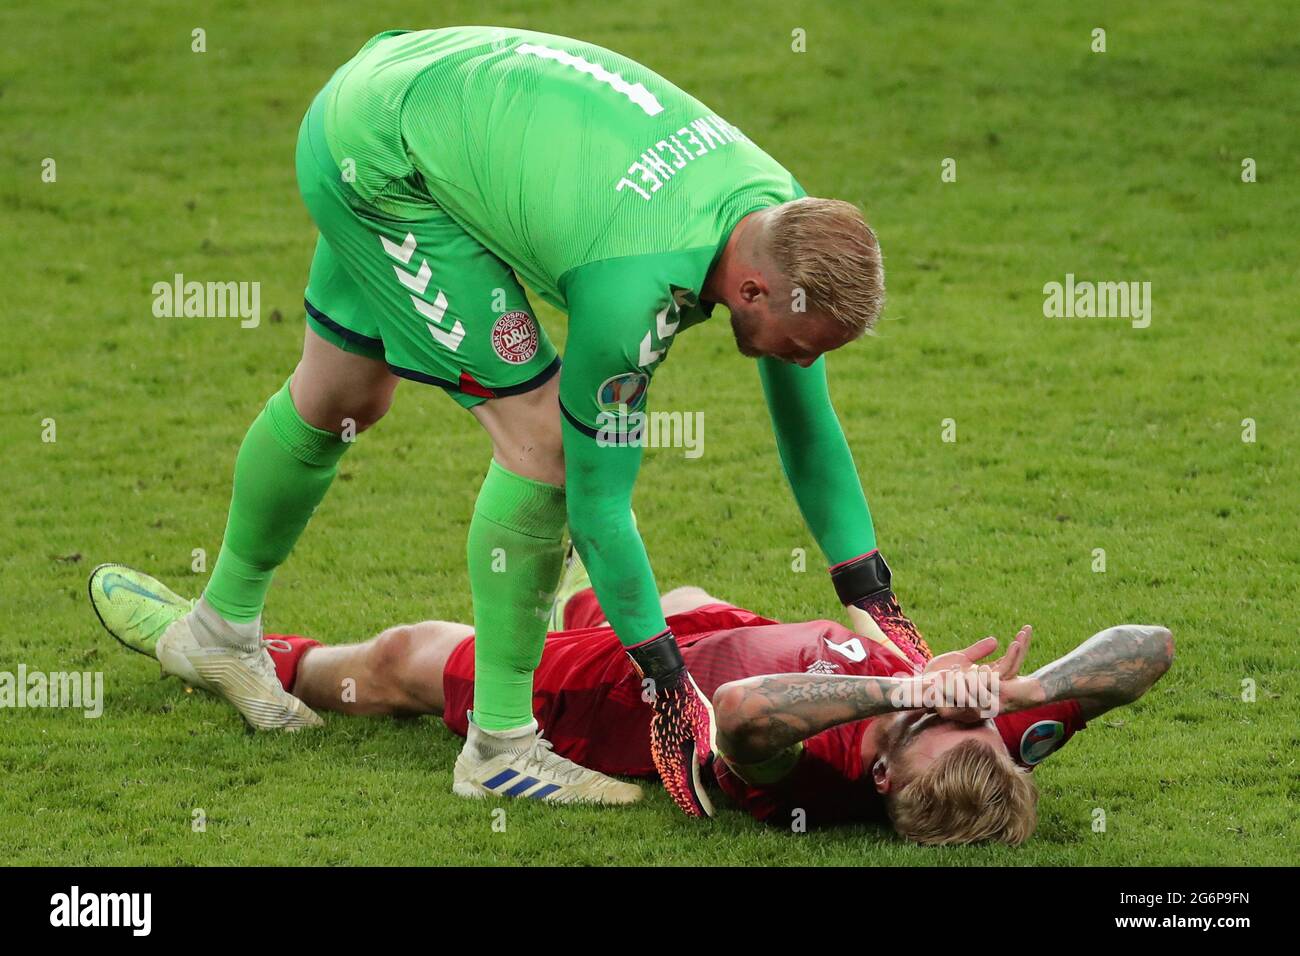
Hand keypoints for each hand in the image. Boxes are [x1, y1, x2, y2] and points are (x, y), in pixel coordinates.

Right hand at [645, 669, 715, 816]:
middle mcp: (666, 756)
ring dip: (679, 793)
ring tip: (689, 804)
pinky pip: (665, 770)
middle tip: (699, 814)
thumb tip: (705, 762)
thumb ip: (704, 743)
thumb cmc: (690, 704)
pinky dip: (672, 782)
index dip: (694, 801)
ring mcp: (660, 752)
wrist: (669, 690)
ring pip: (669, 780)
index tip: (704, 813)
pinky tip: (679, 784)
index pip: (685, 785)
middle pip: (675, 787)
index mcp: (677, 751)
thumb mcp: (703, 721)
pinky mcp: (660, 746)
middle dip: (687, 802)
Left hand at [924, 626, 1033, 720]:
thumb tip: (996, 640)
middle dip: (1022, 646)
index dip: (1017, 647)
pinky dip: (1009, 658)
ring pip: (1010, 668)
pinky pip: (999, 673)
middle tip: (1027, 628)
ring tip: (1022, 635)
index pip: (1008, 662)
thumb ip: (979, 651)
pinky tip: (1015, 644)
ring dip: (1018, 651)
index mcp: (986, 677)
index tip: (1024, 631)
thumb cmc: (939, 675)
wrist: (924, 686)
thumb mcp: (960, 658)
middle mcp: (990, 683)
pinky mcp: (982, 686)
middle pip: (1014, 665)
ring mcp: (987, 686)